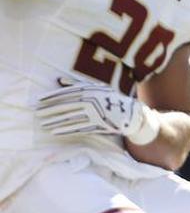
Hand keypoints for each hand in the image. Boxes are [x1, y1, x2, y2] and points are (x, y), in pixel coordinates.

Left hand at [36, 83, 160, 144]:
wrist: (131, 114)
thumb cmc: (111, 99)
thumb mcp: (96, 88)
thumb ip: (77, 84)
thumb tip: (59, 81)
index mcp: (90, 90)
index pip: (66, 93)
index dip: (51, 97)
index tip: (38, 101)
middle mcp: (91, 100)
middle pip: (65, 105)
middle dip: (49, 110)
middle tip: (36, 113)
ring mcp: (95, 113)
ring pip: (70, 117)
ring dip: (55, 121)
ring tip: (43, 123)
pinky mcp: (98, 124)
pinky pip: (78, 128)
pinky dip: (65, 130)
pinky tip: (55, 131)